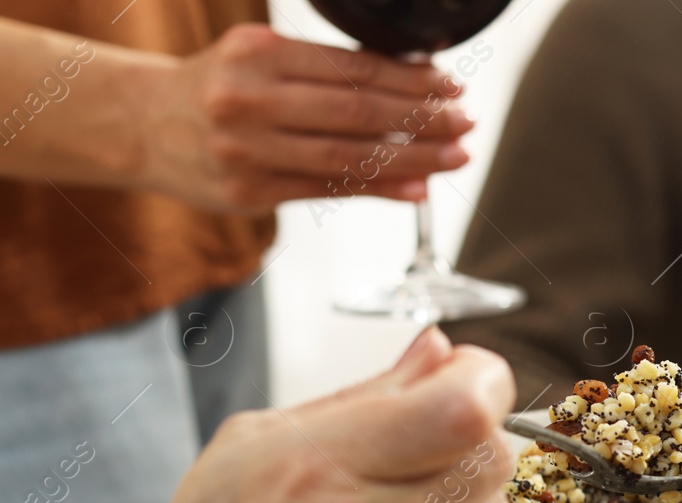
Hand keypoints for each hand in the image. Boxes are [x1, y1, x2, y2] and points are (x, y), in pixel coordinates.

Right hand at [110, 327, 513, 502]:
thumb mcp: (251, 449)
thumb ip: (362, 396)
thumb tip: (438, 348)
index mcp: (320, 469)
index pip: (463, 409)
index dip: (481, 380)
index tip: (467, 375)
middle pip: (492, 455)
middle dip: (473, 434)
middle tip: (433, 441)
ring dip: (462, 496)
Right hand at [139, 23, 471, 210]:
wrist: (139, 125)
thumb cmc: (215, 88)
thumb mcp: (259, 60)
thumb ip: (322, 72)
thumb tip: (408, 86)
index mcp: (259, 55)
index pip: (353, 68)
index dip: (410, 80)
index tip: (450, 87)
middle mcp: (251, 99)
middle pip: (358, 112)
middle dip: (422, 119)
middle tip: (466, 122)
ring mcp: (248, 149)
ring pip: (348, 155)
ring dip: (412, 158)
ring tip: (454, 156)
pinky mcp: (249, 192)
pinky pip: (328, 190)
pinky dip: (378, 190)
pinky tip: (417, 189)